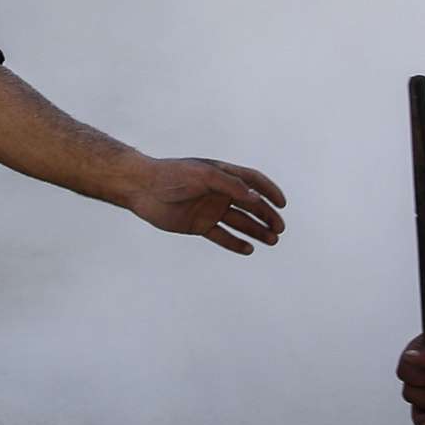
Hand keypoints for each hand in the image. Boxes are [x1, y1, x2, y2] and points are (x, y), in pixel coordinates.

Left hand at [126, 157, 285, 254]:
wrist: (142, 188)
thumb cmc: (171, 175)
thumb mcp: (202, 175)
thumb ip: (228, 184)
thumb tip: (253, 196)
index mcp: (222, 174)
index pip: (253, 181)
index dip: (269, 191)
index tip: (282, 204)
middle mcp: (219, 192)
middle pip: (250, 205)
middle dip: (267, 216)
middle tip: (280, 229)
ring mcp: (210, 209)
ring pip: (240, 222)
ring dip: (256, 231)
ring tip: (272, 241)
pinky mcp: (199, 225)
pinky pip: (222, 236)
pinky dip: (235, 243)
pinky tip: (249, 249)